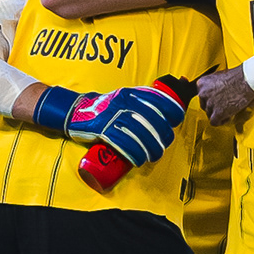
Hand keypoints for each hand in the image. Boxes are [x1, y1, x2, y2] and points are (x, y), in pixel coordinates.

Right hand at [62, 82, 186, 165]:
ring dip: (152, 150)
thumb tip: (166, 112)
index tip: (175, 122)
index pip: (160, 100)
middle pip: (154, 122)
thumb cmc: (106, 107)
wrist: (77, 112)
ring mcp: (115, 117)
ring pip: (142, 136)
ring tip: (153, 156)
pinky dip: (136, 155)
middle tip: (162, 145)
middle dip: (163, 137)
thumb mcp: (125, 96)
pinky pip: (125, 145)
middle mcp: (125, 103)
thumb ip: (142, 100)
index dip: (173, 112)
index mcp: (132, 93)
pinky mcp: (105, 131)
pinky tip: (140, 160)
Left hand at [198, 62, 253, 124]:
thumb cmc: (238, 77)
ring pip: (209, 114)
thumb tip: (215, 92)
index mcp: (202, 83)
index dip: (210, 99)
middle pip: (204, 105)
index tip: (217, 99)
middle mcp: (203, 93)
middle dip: (214, 107)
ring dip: (218, 113)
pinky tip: (228, 116)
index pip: (202, 96)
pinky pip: (214, 122)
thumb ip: (213, 85)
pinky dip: (221, 121)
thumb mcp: (219, 77)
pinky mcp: (218, 113)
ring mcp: (210, 103)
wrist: (247, 80)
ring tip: (228, 109)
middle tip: (223, 105)